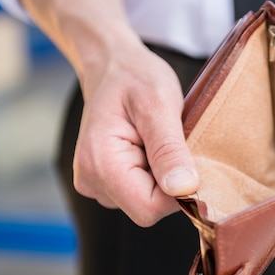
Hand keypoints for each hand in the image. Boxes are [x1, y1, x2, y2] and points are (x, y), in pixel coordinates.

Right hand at [72, 31, 198, 226]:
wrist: (112, 65)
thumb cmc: (135, 77)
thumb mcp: (159, 104)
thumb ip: (169, 149)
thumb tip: (184, 189)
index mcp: (99, 163)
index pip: (148, 208)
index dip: (175, 191)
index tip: (184, 156)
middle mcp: (91, 181)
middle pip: (148, 208)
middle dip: (168, 181)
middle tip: (167, 141)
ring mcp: (96, 184)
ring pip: (146, 202)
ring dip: (161, 175)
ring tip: (154, 140)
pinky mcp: (106, 183)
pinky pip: (141, 193)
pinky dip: (154, 174)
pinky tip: (148, 147)